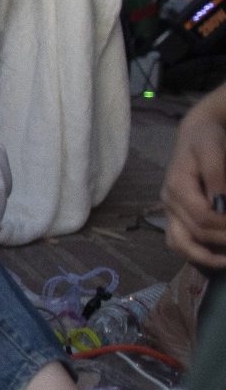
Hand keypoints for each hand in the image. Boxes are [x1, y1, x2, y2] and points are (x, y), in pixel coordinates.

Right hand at [162, 89, 225, 267]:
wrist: (196, 133)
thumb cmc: (207, 139)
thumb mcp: (213, 149)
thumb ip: (217, 176)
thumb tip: (221, 206)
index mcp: (177, 187)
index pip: (203, 217)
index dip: (225, 225)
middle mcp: (169, 202)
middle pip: (196, 233)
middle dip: (224, 239)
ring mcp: (170, 210)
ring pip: (180, 243)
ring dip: (205, 256)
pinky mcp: (175, 215)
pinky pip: (179, 242)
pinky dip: (195, 253)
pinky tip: (216, 256)